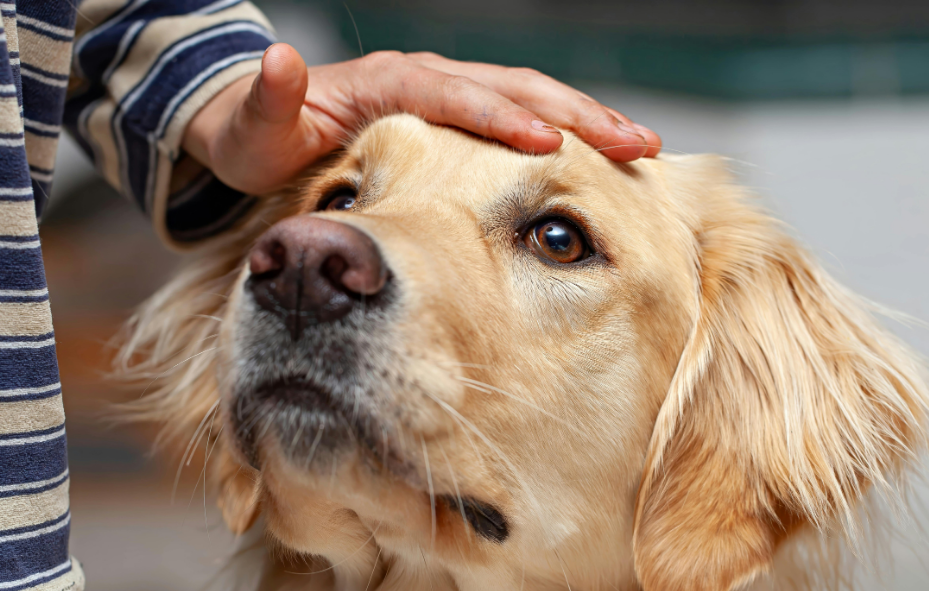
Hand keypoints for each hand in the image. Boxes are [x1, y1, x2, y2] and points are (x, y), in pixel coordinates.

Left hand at [182, 44, 661, 195]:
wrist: (263, 128)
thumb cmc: (262, 139)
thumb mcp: (254, 128)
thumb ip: (269, 102)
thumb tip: (279, 60)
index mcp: (391, 82)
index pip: (460, 96)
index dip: (504, 119)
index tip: (548, 145)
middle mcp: (428, 77)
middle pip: (514, 88)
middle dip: (576, 114)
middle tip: (633, 144)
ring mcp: (447, 92)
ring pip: (529, 97)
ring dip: (584, 120)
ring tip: (636, 146)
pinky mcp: (457, 113)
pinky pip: (519, 116)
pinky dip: (563, 132)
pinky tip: (596, 154)